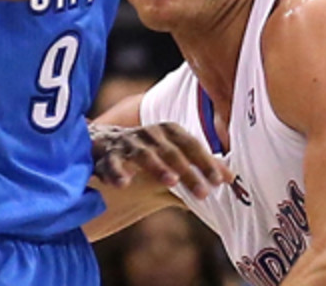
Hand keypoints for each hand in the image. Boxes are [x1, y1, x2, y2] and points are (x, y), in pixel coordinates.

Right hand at [90, 122, 233, 198]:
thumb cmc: (141, 158)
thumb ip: (194, 171)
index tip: (221, 180)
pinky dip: (117, 172)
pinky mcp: (104, 156)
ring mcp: (125, 143)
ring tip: (171, 181)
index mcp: (167, 133)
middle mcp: (149, 134)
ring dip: (158, 166)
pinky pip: (110, 164)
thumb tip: (229, 180)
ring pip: (144, 154)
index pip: (191, 145)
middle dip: (189, 171)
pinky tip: (124, 183)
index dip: (206, 161)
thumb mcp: (168, 163)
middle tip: (204, 192)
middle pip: (171, 152)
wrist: (97, 147)